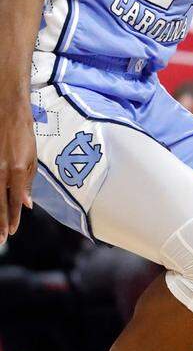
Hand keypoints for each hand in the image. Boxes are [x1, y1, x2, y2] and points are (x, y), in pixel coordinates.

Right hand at [0, 103, 35, 242]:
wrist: (7, 110)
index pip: (14, 200)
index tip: (12, 232)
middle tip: (0, 240)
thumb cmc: (23, 134)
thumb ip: (27, 181)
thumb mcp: (32, 157)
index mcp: (16, 169)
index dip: (13, 217)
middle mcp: (0, 169)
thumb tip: (27, 204)